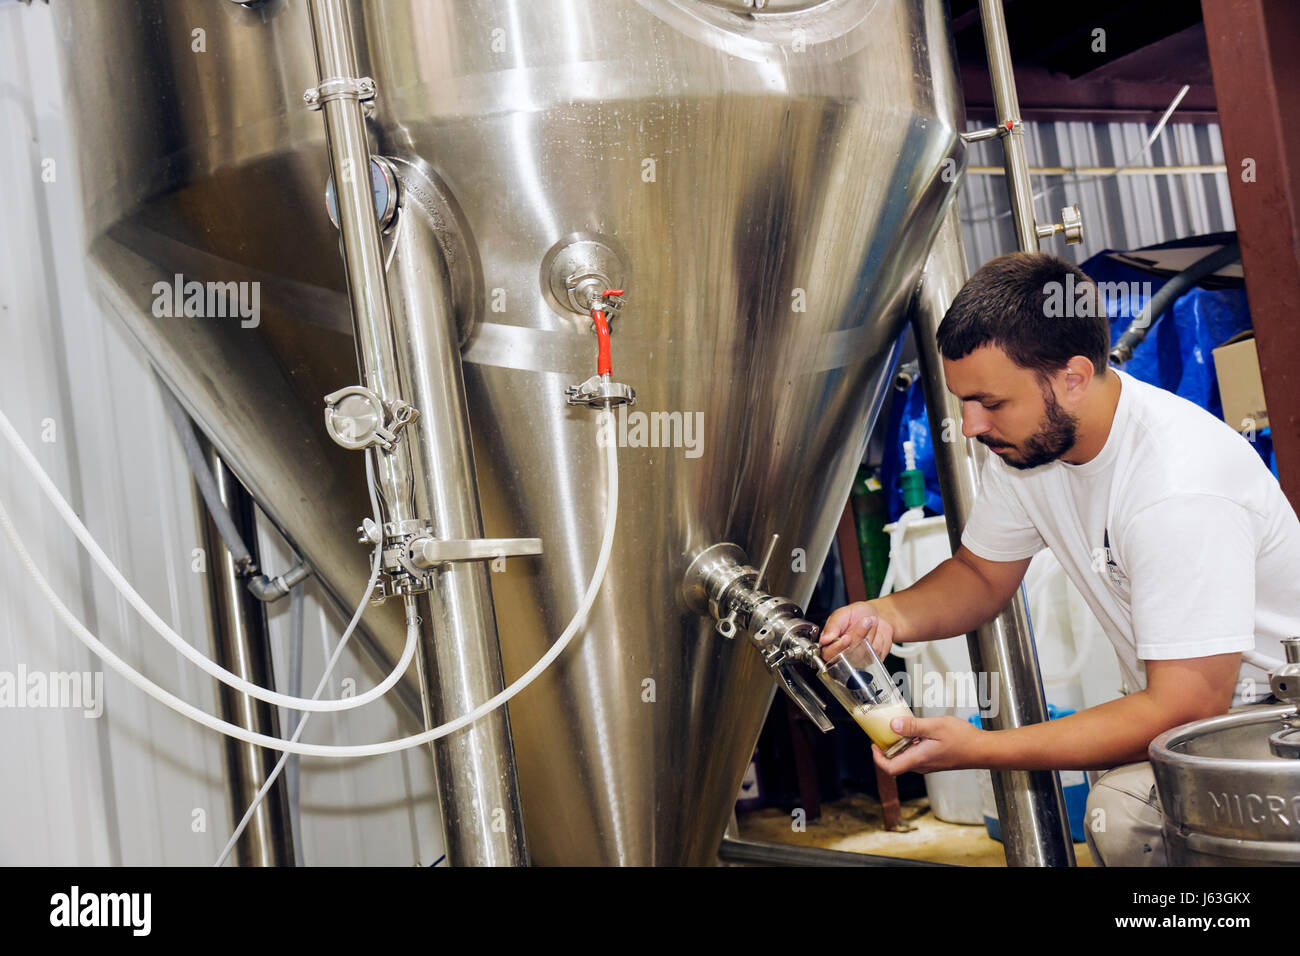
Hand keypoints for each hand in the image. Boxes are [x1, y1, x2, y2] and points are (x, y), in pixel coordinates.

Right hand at [819, 601, 893, 665]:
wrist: (876, 615)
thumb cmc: (856, 614)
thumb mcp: (842, 613)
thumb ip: (832, 625)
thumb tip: (824, 640)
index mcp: (829, 644)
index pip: (828, 653)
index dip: (838, 647)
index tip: (847, 637)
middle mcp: (841, 654)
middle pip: (847, 655)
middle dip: (858, 636)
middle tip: (865, 620)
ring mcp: (856, 659)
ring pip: (862, 653)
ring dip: (869, 634)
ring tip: (870, 620)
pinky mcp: (870, 660)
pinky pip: (874, 653)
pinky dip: (877, 639)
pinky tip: (874, 630)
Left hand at [871, 714, 988, 774]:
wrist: (984, 750)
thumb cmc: (963, 739)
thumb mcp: (935, 727)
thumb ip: (913, 726)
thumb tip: (892, 726)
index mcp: (919, 759)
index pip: (890, 768)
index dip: (878, 758)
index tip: (874, 744)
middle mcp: (922, 765)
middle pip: (896, 762)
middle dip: (887, 748)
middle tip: (884, 730)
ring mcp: (929, 764)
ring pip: (907, 758)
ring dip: (900, 745)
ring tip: (900, 727)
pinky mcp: (935, 760)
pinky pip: (917, 755)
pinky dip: (912, 744)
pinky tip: (917, 731)